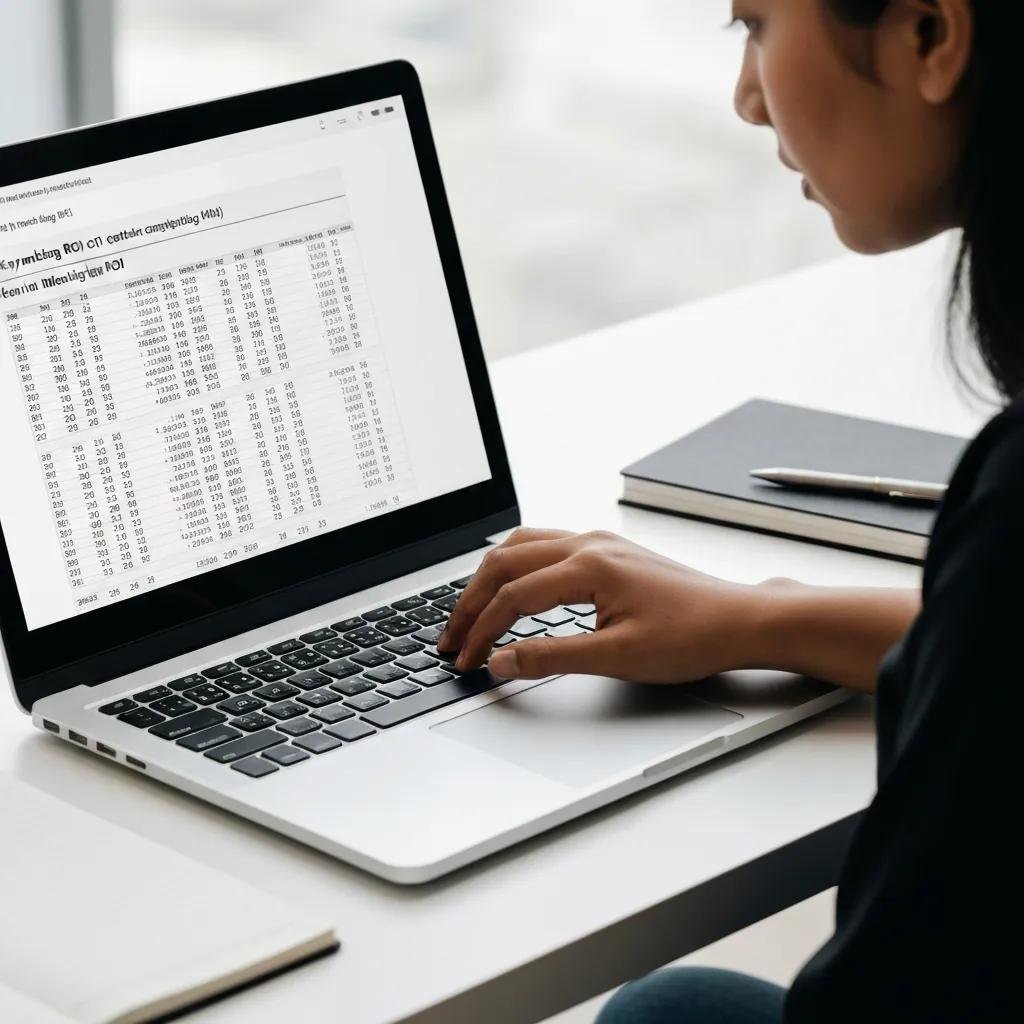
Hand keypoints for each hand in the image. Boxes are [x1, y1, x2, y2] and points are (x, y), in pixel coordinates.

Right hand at [437, 527, 763, 681]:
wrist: (739, 620)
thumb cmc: (692, 636)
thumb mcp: (617, 657)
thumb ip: (551, 657)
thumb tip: (502, 661)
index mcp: (588, 566)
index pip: (512, 598)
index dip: (481, 632)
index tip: (465, 661)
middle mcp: (588, 544)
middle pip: (504, 563)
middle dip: (471, 602)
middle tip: (451, 638)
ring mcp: (598, 542)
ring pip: (520, 546)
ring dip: (489, 578)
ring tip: (470, 612)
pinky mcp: (607, 550)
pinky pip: (543, 544)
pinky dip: (514, 566)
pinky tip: (511, 585)